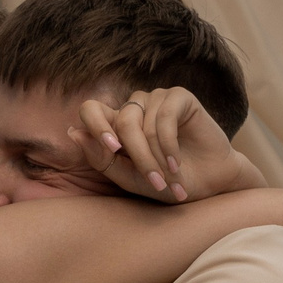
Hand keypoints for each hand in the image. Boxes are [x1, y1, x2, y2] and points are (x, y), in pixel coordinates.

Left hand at [69, 88, 263, 204]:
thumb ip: (102, 159)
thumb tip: (74, 132)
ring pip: (142, 123)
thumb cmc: (167, 183)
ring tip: (169, 177)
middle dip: (137, 156)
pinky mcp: (178, 97)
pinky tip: (177, 163)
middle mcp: (134, 108)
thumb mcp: (130, 179)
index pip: (91, 110)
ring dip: (155, 156)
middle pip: (120, 122)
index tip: (112, 149)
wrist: (209, 184)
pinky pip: (164, 117)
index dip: (96, 125)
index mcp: (116, 124)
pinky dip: (169, 145)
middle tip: (154, 182)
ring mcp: (156, 100)